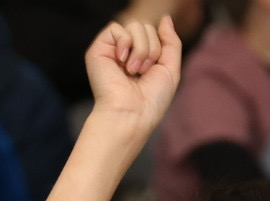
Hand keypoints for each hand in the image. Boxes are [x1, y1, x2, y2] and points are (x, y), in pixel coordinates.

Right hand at [84, 15, 181, 134]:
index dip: (160, 47)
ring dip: (141, 49)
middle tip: (143, 72)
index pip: (155, 33)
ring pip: (134, 25)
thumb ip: (171, 42)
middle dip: (152, 48)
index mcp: (141, 57)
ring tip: (133, 70)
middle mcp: (126, 52)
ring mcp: (112, 50)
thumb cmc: (151, 100)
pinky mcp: (98, 49)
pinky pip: (116, 28)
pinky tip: (121, 63)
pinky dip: (125, 44)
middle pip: (146, 26)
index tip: (155, 69)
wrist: (131, 114)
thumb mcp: (170, 69)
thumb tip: (166, 18)